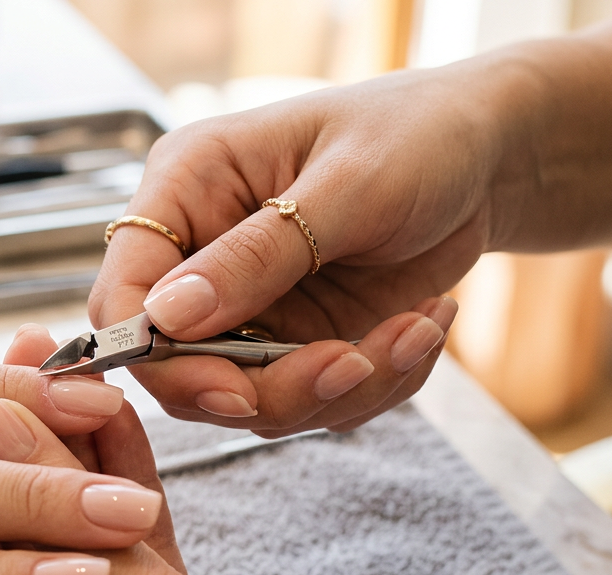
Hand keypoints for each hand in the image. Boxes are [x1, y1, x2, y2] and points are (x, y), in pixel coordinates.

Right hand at [92, 68, 492, 435]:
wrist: (488, 158)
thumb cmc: (416, 135)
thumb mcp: (345, 185)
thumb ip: (256, 253)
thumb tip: (167, 317)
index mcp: (187, 190)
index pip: (124, 294)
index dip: (157, 356)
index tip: (232, 391)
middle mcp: (203, 256)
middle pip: (181, 368)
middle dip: (271, 388)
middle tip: (354, 365)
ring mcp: (250, 307)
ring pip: (251, 400)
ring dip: (341, 388)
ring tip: (417, 328)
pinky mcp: (297, 342)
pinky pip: (314, 402)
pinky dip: (377, 384)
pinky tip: (422, 326)